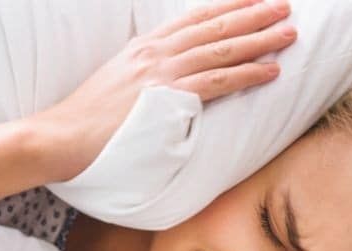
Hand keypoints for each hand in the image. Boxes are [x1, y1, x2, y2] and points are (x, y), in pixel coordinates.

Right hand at [30, 0, 295, 181]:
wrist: (63, 136)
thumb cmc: (87, 119)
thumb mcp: (117, 81)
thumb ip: (146, 73)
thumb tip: (170, 79)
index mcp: (144, 45)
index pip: (195, 18)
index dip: (228, 6)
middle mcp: (156, 52)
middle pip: (215, 27)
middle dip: (253, 14)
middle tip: (284, 6)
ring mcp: (163, 73)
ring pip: (222, 50)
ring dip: (259, 39)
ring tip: (289, 32)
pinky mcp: (168, 98)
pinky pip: (218, 81)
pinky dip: (248, 74)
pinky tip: (271, 70)